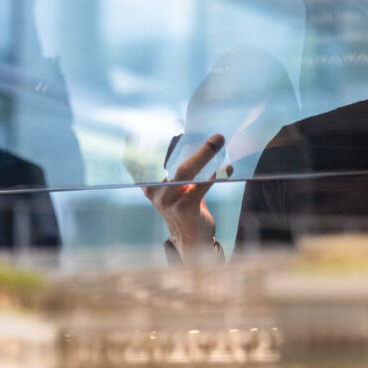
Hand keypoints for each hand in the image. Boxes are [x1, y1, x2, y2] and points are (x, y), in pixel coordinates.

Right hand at [142, 134, 231, 262]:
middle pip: (173, 161)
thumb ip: (181, 172)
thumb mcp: (176, 190)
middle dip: (194, 146)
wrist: (191, 241)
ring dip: (205, 154)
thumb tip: (201, 144)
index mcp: (150, 184)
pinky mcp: (184, 207)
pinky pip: (201, 186)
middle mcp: (156, 191)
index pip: (143, 159)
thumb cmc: (185, 209)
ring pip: (186, 171)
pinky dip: (215, 175)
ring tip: (219, 142)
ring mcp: (169, 200)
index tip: (148, 126)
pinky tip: (226, 168)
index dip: (141, 142)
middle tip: (215, 135)